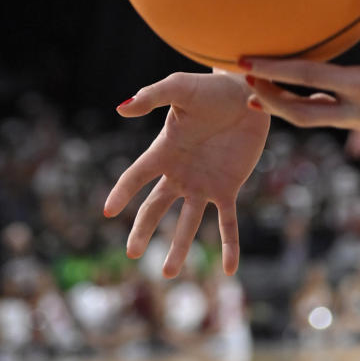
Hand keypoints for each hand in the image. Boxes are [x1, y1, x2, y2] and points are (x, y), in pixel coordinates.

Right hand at [103, 71, 269, 276]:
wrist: (251, 92)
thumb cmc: (212, 87)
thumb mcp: (180, 87)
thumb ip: (152, 96)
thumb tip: (121, 108)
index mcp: (164, 151)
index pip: (136, 176)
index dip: (122, 192)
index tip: (108, 211)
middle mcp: (181, 172)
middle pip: (156, 207)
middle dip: (143, 231)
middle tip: (131, 255)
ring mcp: (205, 183)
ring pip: (188, 222)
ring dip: (179, 247)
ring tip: (169, 273)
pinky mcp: (229, 187)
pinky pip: (227, 223)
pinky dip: (228, 246)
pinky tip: (227, 269)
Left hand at [243, 0, 359, 138]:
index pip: (313, 80)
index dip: (276, 72)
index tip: (247, 61)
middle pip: (303, 114)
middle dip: (269, 98)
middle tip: (241, 78)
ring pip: (317, 121)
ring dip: (286, 107)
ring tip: (257, 89)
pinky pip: (336, 120)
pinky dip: (313, 109)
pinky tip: (296, 96)